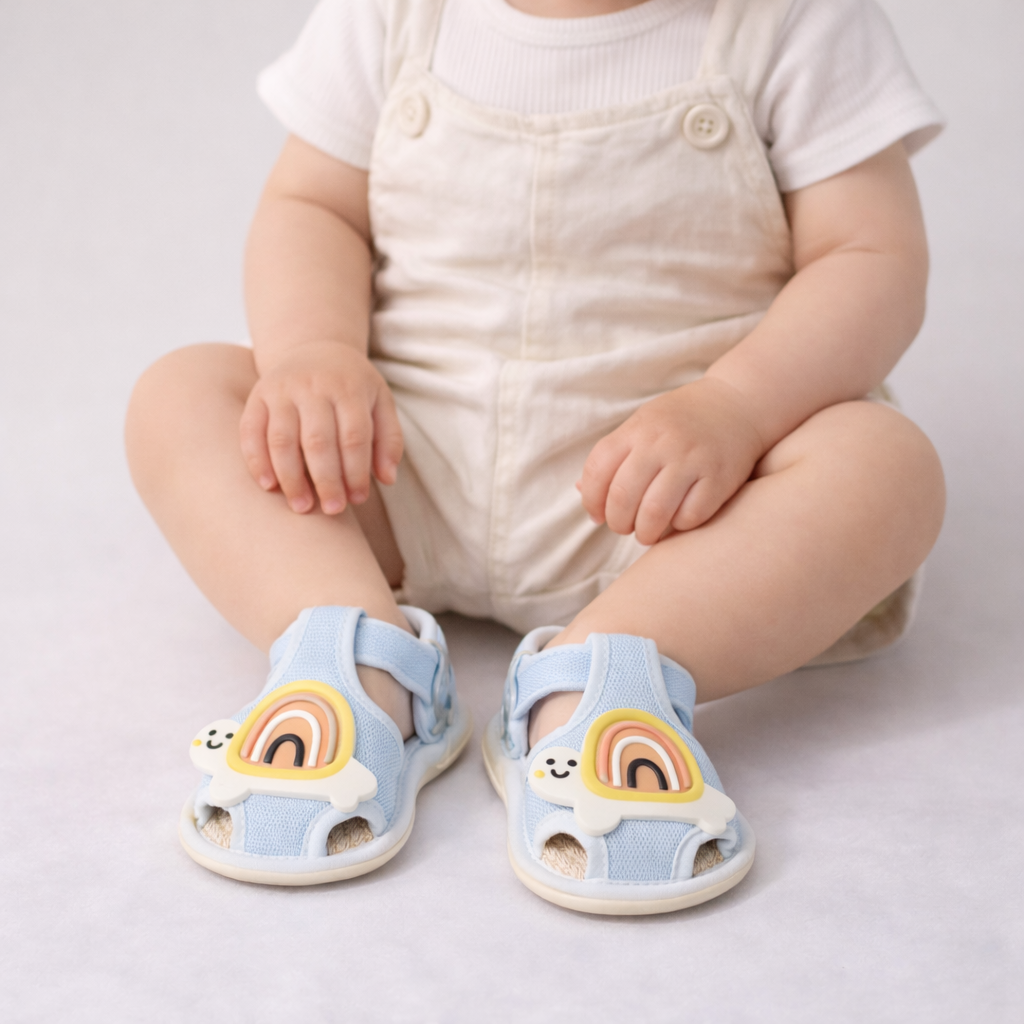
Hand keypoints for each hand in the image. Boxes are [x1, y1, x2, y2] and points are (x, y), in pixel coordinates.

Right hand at [239, 340, 402, 513]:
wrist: (314, 348)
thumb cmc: (352, 386)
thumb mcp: (381, 402)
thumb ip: (389, 439)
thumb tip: (387, 479)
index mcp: (348, 388)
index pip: (354, 437)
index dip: (356, 471)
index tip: (358, 499)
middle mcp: (313, 386)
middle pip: (318, 441)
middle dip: (326, 480)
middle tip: (332, 509)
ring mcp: (281, 390)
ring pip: (282, 439)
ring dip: (290, 477)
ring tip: (301, 506)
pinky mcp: (257, 396)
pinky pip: (250, 432)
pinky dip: (257, 461)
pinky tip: (269, 486)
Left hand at [578, 377, 765, 544]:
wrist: (738, 403)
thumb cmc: (681, 422)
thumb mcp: (642, 426)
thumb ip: (613, 457)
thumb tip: (582, 492)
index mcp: (636, 429)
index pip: (597, 472)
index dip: (591, 501)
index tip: (597, 514)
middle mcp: (661, 443)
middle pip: (622, 497)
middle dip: (617, 523)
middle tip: (624, 527)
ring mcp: (691, 460)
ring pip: (654, 513)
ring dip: (644, 532)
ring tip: (646, 532)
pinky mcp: (719, 478)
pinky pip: (689, 517)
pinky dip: (678, 527)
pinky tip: (678, 520)